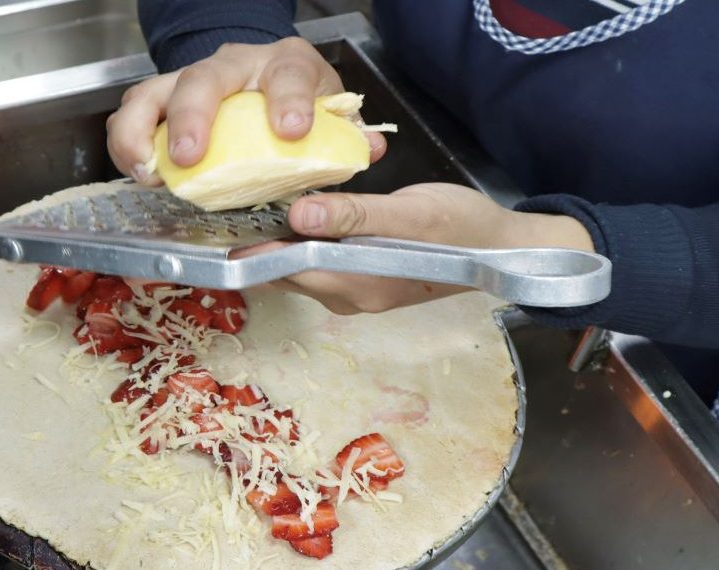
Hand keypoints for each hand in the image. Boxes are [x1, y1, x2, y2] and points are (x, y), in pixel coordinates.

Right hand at [106, 38, 386, 184]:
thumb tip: (371, 148)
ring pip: (152, 91)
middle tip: (191, 156)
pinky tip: (139, 174)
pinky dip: (129, 144)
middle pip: (204, 78)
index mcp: (286, 65)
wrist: (266, 78)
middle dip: (195, 116)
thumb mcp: (331, 114)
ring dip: (142, 131)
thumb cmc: (299, 101)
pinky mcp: (163, 102)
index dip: (289, 98)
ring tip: (149, 171)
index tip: (291, 129)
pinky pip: (133, 114)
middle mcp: (234, 64)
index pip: (288, 73)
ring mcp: (192, 81)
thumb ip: (348, 133)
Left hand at [254, 184, 594, 314]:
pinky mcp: (366, 281)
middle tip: (226, 205)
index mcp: (355, 286)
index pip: (284, 271)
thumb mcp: (407, 215)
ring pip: (301, 270)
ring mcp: (357, 293)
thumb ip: (351, 216)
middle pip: (285, 274)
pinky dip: (303, 244)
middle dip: (255, 247)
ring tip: (250, 205)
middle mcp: (349, 297)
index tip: (215, 226)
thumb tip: (296, 216)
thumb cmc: (459, 227)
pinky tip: (296, 215)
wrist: (503, 248)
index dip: (248, 251)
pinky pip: (321, 265)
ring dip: (278, 245)